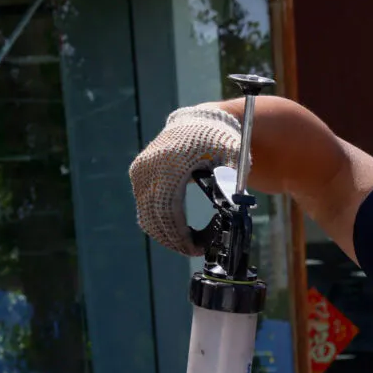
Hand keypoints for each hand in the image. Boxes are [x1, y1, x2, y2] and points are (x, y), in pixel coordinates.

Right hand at [130, 105, 242, 254]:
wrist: (198, 122)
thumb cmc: (220, 142)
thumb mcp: (232, 159)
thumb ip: (231, 183)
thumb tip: (233, 208)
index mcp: (170, 163)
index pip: (167, 209)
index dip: (179, 234)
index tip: (196, 248)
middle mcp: (149, 167)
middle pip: (153, 216)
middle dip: (173, 239)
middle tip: (194, 251)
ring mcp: (141, 172)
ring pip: (147, 216)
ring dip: (167, 235)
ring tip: (190, 243)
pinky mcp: (139, 175)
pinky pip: (145, 208)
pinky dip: (161, 223)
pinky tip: (179, 232)